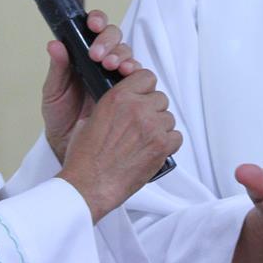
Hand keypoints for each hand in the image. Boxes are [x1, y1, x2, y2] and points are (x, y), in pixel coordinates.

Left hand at [40, 9, 139, 161]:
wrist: (72, 148)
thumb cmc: (61, 118)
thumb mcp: (54, 93)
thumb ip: (58, 69)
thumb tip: (55, 45)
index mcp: (85, 57)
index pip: (97, 30)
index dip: (98, 22)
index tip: (93, 25)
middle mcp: (105, 64)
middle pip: (117, 40)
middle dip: (110, 42)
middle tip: (99, 55)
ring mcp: (119, 79)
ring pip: (129, 57)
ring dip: (124, 57)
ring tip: (114, 67)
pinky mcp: (130, 95)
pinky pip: (140, 80)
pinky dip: (136, 76)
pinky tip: (128, 78)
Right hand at [57, 68, 180, 222]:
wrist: (89, 185)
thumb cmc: (85, 158)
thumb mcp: (89, 119)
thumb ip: (111, 106)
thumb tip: (122, 104)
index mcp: (118, 98)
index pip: (146, 77)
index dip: (145, 88)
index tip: (142, 96)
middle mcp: (137, 109)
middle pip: (160, 98)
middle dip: (152, 109)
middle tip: (141, 123)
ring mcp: (152, 127)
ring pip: (169, 117)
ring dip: (160, 127)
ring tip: (145, 139)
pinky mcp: (162, 146)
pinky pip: (176, 137)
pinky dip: (168, 143)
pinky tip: (153, 149)